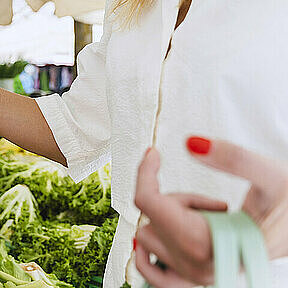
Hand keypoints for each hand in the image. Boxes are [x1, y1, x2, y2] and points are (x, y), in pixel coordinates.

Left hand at [134, 137, 287, 287]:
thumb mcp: (271, 175)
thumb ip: (233, 158)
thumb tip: (192, 144)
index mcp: (211, 242)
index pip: (150, 203)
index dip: (146, 172)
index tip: (154, 153)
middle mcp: (200, 265)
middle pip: (151, 218)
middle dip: (175, 199)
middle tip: (213, 201)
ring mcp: (196, 276)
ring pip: (151, 238)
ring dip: (172, 220)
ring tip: (211, 217)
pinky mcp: (196, 278)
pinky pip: (153, 273)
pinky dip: (149, 254)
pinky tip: (161, 237)